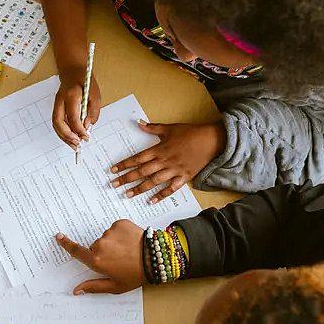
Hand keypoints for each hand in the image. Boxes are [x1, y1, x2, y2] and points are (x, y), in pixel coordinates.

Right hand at [52, 71, 100, 147]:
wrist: (72, 71)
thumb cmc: (85, 82)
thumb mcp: (95, 95)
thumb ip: (93, 111)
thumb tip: (88, 126)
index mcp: (71, 95)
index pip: (72, 117)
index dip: (79, 129)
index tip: (86, 137)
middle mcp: (60, 100)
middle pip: (58, 122)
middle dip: (67, 136)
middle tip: (78, 144)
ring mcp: (56, 104)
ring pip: (56, 124)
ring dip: (64, 137)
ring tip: (74, 145)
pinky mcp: (56, 108)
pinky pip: (57, 123)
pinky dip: (63, 133)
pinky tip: (70, 138)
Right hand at [56, 220, 145, 294]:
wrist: (157, 258)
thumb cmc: (136, 275)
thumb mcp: (115, 286)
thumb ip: (93, 287)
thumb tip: (75, 291)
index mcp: (97, 260)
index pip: (77, 251)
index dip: (67, 244)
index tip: (58, 236)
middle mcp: (100, 245)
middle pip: (95, 247)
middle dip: (103, 253)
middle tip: (119, 260)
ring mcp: (110, 232)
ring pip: (106, 238)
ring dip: (114, 243)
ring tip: (128, 251)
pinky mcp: (120, 223)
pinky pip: (115, 229)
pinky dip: (121, 234)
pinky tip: (130, 242)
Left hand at [111, 121, 226, 203]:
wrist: (211, 141)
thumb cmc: (190, 133)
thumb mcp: (170, 128)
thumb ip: (153, 128)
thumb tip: (138, 122)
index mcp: (160, 149)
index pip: (137, 158)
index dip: (124, 164)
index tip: (112, 170)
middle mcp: (165, 161)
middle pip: (142, 171)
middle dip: (126, 178)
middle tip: (113, 185)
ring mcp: (174, 170)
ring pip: (154, 181)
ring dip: (140, 188)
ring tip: (127, 194)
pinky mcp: (184, 177)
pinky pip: (171, 188)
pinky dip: (161, 195)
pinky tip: (151, 201)